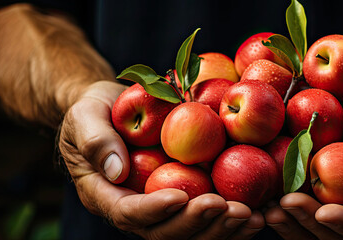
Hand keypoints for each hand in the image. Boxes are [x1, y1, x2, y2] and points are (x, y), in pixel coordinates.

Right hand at [58, 81, 263, 238]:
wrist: (114, 111)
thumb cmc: (95, 112)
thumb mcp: (85, 116)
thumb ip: (95, 140)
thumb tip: (116, 169)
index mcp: (107, 195)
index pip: (129, 213)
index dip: (154, 210)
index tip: (180, 196)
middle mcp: (137, 210)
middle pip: (165, 232)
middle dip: (196, 222)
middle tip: (225, 206)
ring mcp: (163, 209)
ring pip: (191, 234)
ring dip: (221, 228)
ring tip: (250, 215)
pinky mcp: (185, 200)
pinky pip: (207, 219)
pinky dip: (231, 221)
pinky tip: (258, 214)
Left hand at [265, 87, 342, 238]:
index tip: (324, 212)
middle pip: (342, 234)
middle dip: (311, 223)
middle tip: (284, 206)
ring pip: (322, 228)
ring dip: (295, 222)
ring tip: (269, 209)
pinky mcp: (337, 190)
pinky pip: (312, 206)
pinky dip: (290, 206)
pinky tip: (268, 196)